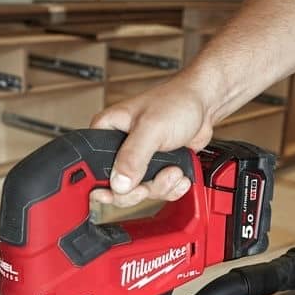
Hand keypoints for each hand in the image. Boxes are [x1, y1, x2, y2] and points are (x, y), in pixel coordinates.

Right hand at [90, 78, 215, 207]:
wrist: (203, 104)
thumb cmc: (176, 101)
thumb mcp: (151, 128)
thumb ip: (133, 156)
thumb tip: (119, 183)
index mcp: (106, 132)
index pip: (91, 168)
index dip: (104, 186)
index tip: (121, 192)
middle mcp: (118, 149)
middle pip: (115, 189)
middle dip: (140, 190)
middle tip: (153, 182)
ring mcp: (136, 161)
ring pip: (138, 192)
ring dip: (160, 187)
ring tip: (174, 171)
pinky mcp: (154, 169)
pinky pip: (156, 191)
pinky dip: (170, 188)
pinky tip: (179, 175)